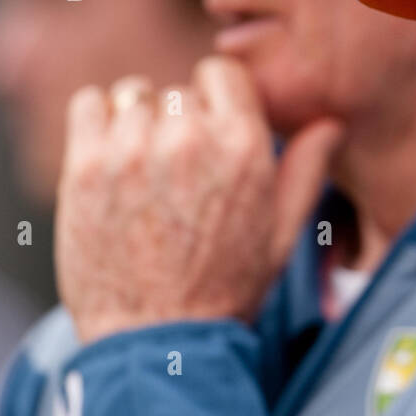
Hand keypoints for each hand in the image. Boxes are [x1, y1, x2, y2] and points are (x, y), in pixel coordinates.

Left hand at [55, 56, 343, 343]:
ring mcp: (133, 151)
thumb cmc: (226, 290)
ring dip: (138, 124)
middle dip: (180, 122)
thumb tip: (330, 124)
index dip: (217, 100)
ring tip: (144, 172)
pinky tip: (111, 159)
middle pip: (177, 92)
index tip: (211, 131)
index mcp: (244, 148)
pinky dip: (99, 123)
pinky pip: (90, 105)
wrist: (158, 342)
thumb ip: (306, 170)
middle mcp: (189, 139)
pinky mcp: (86, 167)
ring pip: (134, 97)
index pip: (222, 73)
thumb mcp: (282, 234)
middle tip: (179, 174)